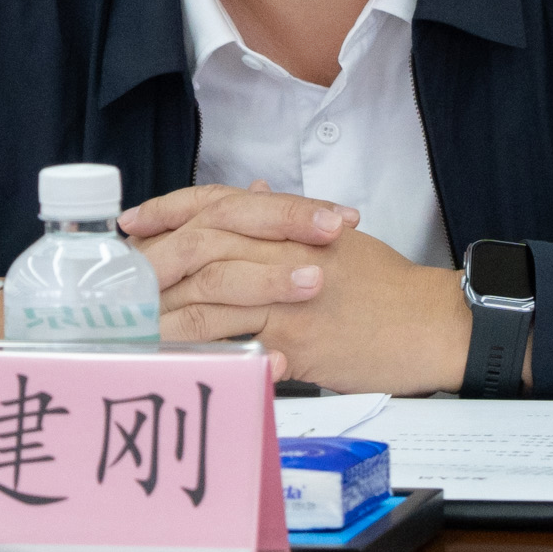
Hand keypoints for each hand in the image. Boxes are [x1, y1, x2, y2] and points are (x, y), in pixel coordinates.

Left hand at [124, 185, 472, 393]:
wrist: (435, 323)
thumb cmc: (389, 287)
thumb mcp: (337, 240)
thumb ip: (290, 221)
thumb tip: (256, 191)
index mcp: (293, 225)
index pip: (218, 203)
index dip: (169, 209)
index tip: (133, 222)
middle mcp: (286, 253)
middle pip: (202, 246)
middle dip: (152, 262)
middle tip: (117, 281)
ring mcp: (290, 297)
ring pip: (209, 296)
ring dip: (163, 314)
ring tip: (128, 329)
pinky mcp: (298, 341)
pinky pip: (236, 344)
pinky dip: (199, 351)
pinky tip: (171, 360)